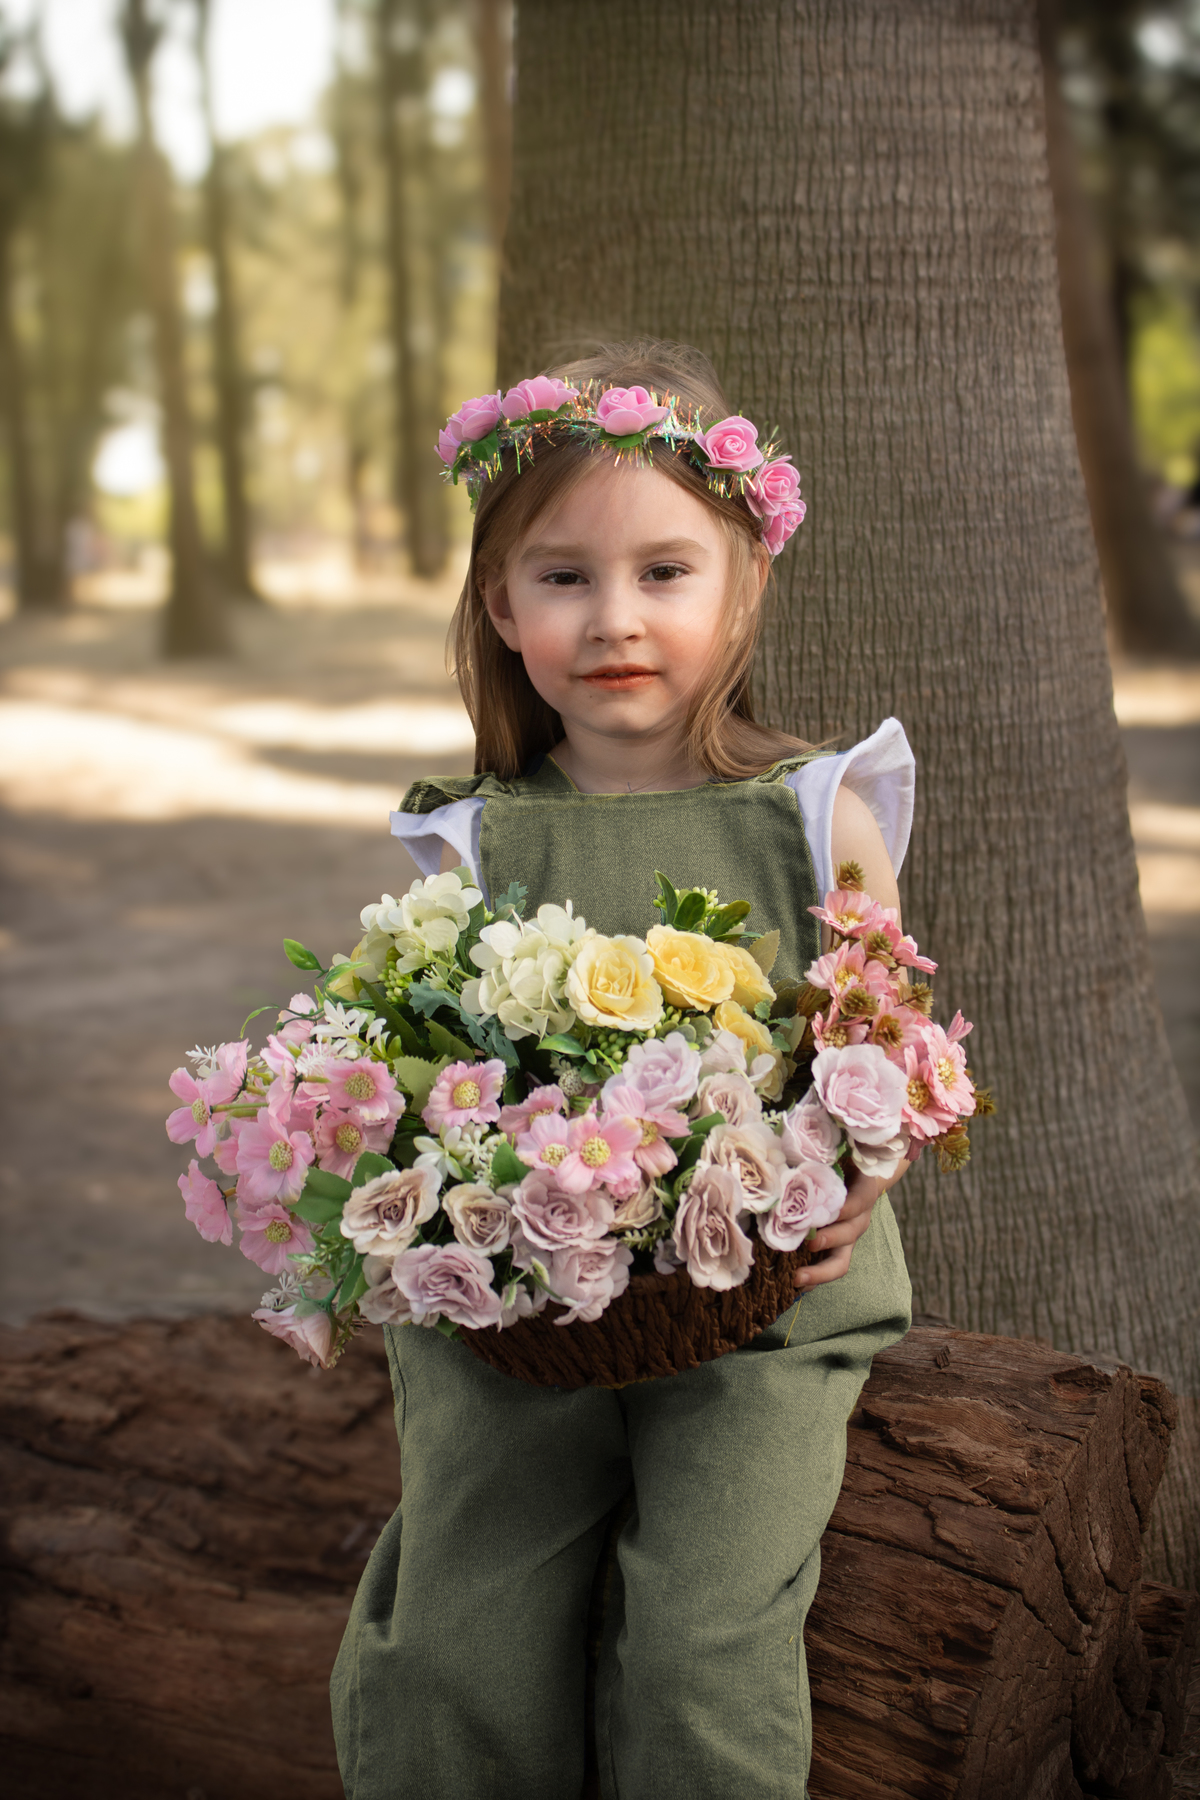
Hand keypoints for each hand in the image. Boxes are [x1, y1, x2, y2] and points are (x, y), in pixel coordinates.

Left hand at [793, 1161, 906, 1289]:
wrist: (861, 1177)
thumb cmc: (845, 1161)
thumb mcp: (843, 1152)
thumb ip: (827, 1152)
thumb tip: (797, 1144)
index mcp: (863, 1192)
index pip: (860, 1202)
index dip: (847, 1208)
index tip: (834, 1211)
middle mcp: (858, 1219)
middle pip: (850, 1234)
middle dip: (830, 1240)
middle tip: (810, 1243)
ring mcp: (847, 1237)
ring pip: (840, 1260)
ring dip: (819, 1271)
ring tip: (797, 1278)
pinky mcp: (836, 1249)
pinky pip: (828, 1267)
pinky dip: (812, 1278)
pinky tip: (794, 1285)